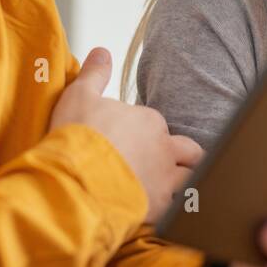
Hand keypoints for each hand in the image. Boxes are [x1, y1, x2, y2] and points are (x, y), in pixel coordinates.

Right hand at [50, 47, 202, 222]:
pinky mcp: (159, 207)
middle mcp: (164, 150)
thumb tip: (102, 52)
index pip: (157, 126)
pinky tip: (163, 213)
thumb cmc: (77, 137)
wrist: (76, 179)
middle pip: (190, 152)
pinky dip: (172, 210)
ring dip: (184, 183)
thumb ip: (94, 74)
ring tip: (169, 190)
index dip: (146, 135)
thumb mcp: (79, 95)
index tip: (128, 144)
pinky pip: (177, 209)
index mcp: (150, 121)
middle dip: (185, 157)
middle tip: (165, 165)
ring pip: (190, 180)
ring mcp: (165, 180)